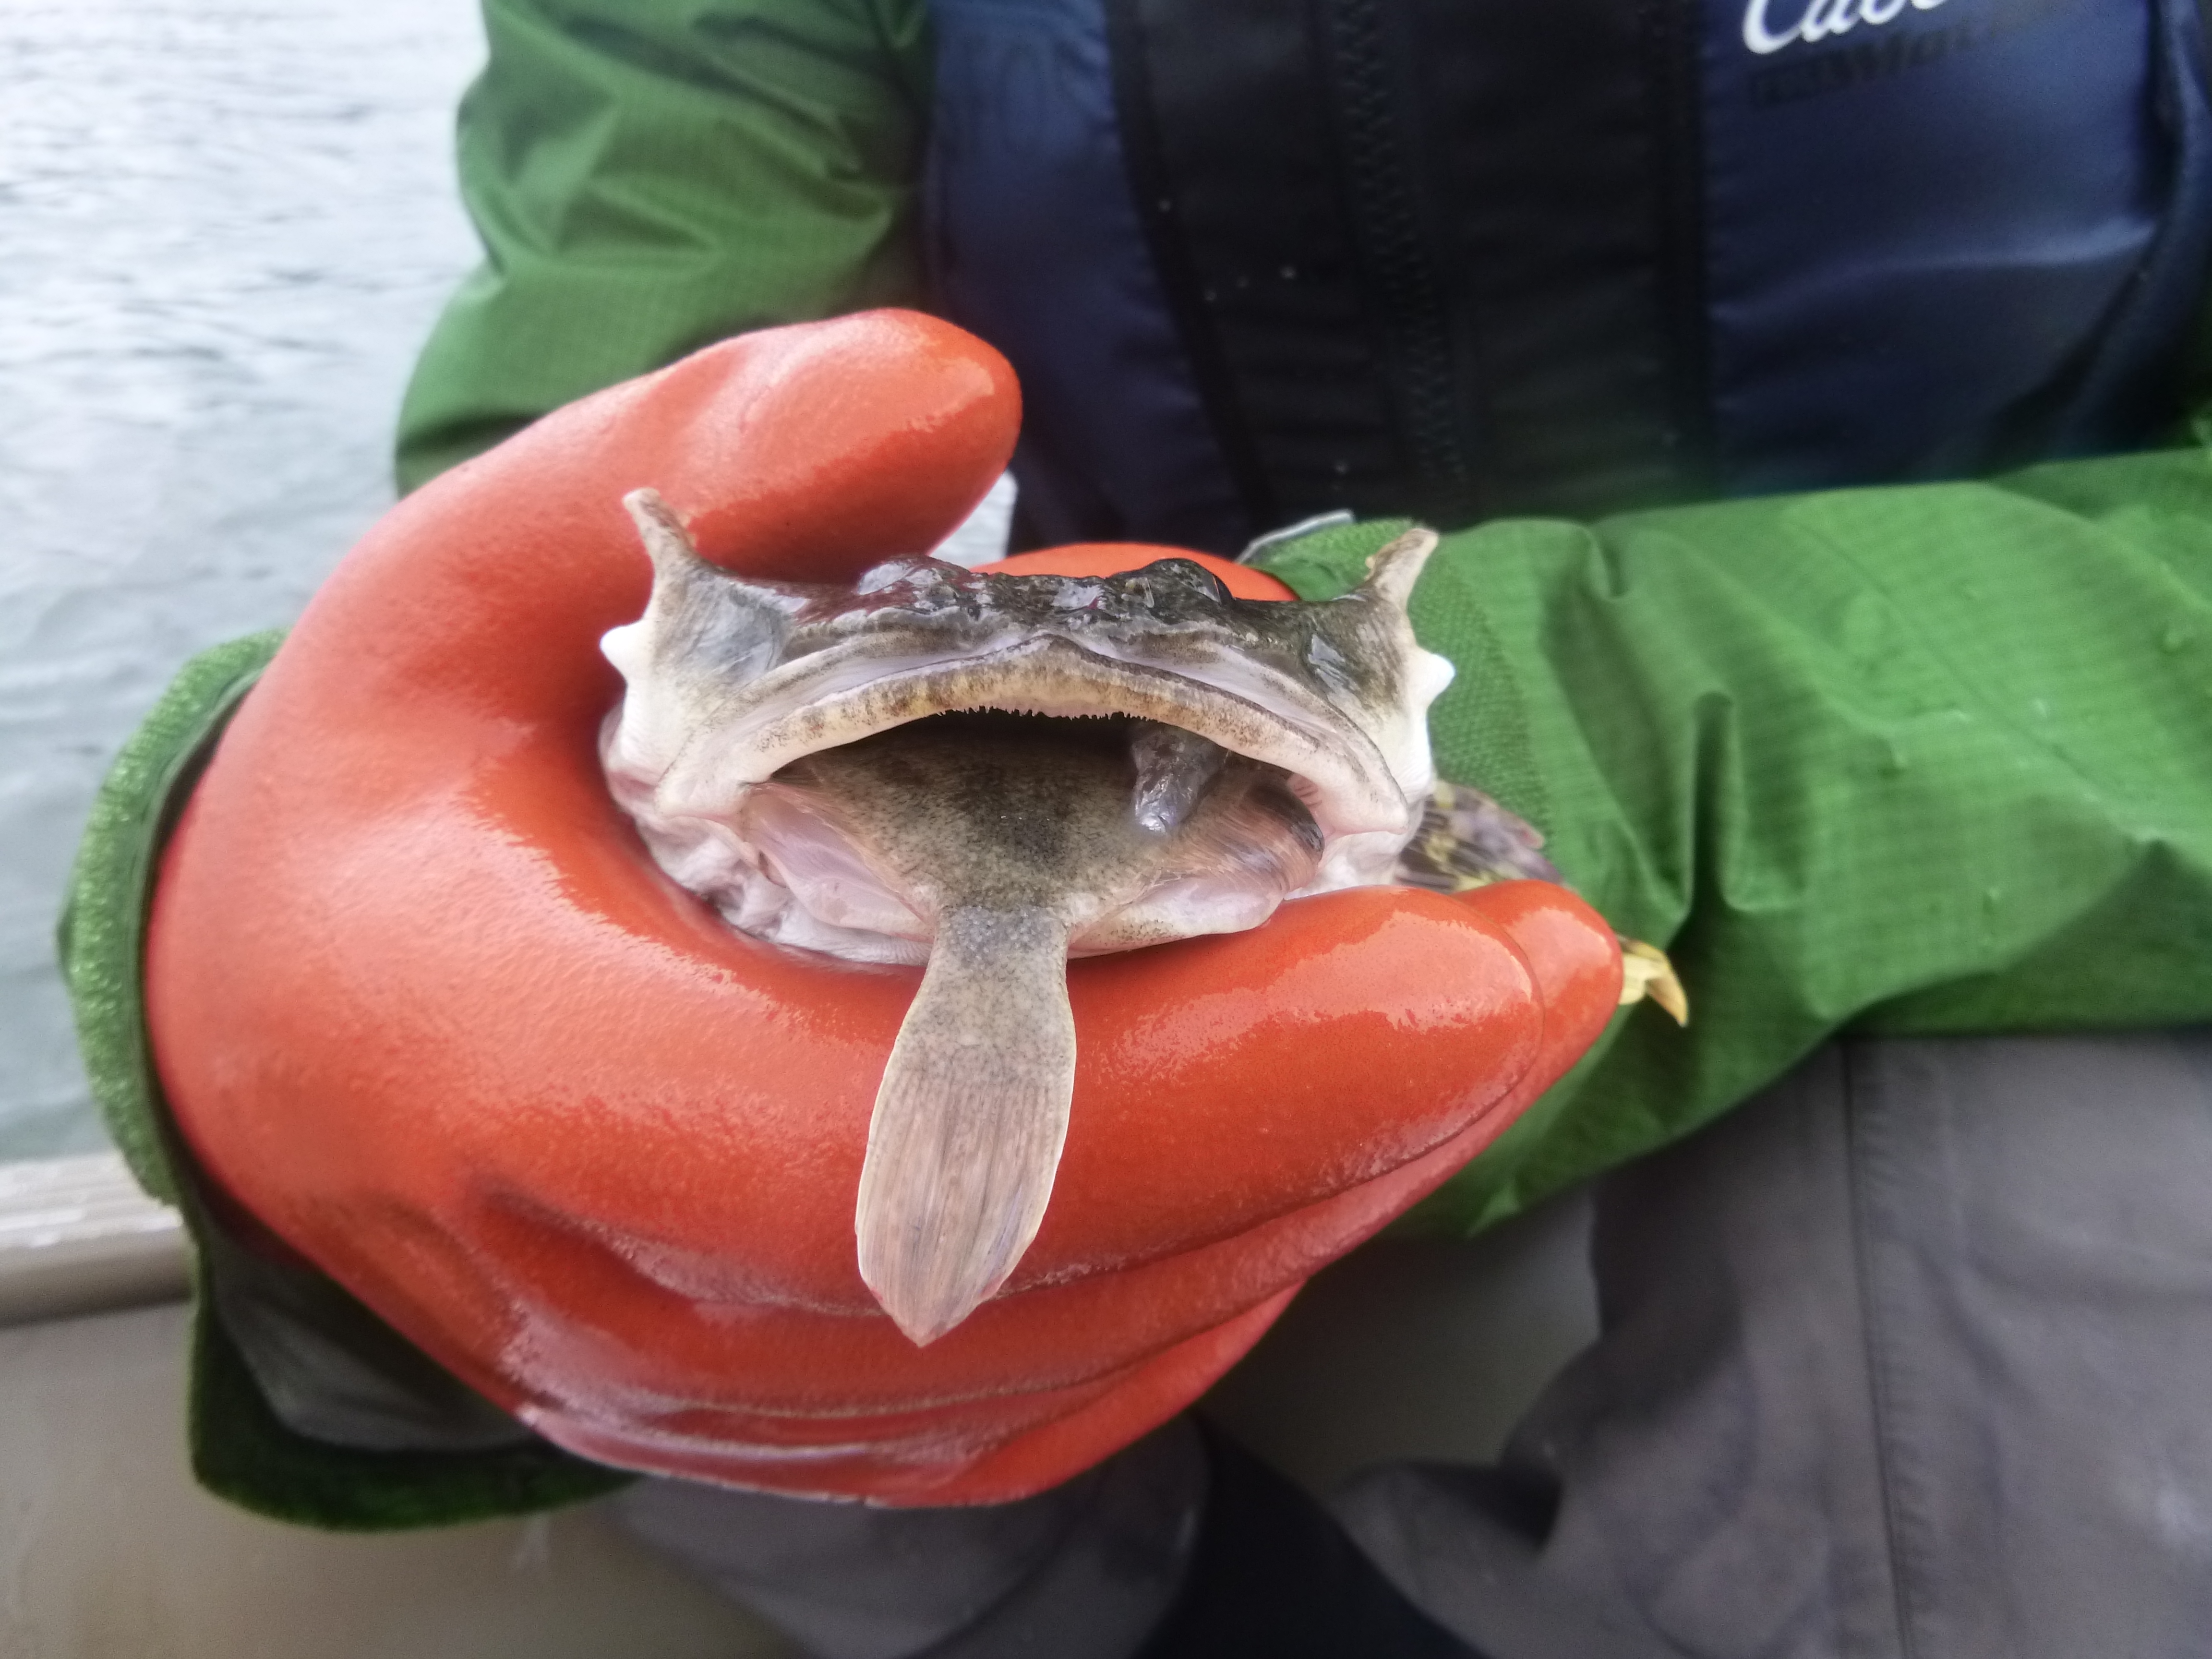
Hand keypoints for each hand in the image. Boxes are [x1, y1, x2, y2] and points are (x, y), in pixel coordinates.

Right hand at [147, 312, 1621, 1504]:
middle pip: (1063, 1262)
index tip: (1474, 963)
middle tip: (1537, 958)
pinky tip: (1322, 1119)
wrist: (305, 1050)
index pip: (907, 1146)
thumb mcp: (461, 586)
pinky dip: (1236, 1253)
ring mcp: (744, 1407)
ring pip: (1106, 1342)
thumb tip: (959, 396)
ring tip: (1465, 1009)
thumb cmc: (391, 811)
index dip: (1219, 1079)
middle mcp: (642, 1303)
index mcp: (520, 1087)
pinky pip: (1084, 1386)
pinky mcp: (828, 1431)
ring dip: (1324, 1178)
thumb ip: (686, 469)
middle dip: (1347, 1114)